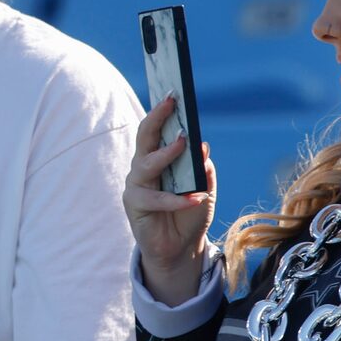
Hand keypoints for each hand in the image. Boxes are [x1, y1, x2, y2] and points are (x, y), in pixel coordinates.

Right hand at [124, 97, 218, 303]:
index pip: (156, 129)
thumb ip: (203, 169)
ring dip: (166, 154)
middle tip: (171, 103)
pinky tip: (196, 198)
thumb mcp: (205, 189)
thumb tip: (203, 146)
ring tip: (184, 144)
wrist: (180, 247)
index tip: (174, 92)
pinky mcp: (135, 206)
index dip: (162, 111)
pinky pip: (155, 199)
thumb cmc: (191, 213)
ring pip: (146, 164)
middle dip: (156, 118)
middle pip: (144, 138)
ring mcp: (136, 185)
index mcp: (158, 158)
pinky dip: (178, 199)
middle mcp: (142, 167)